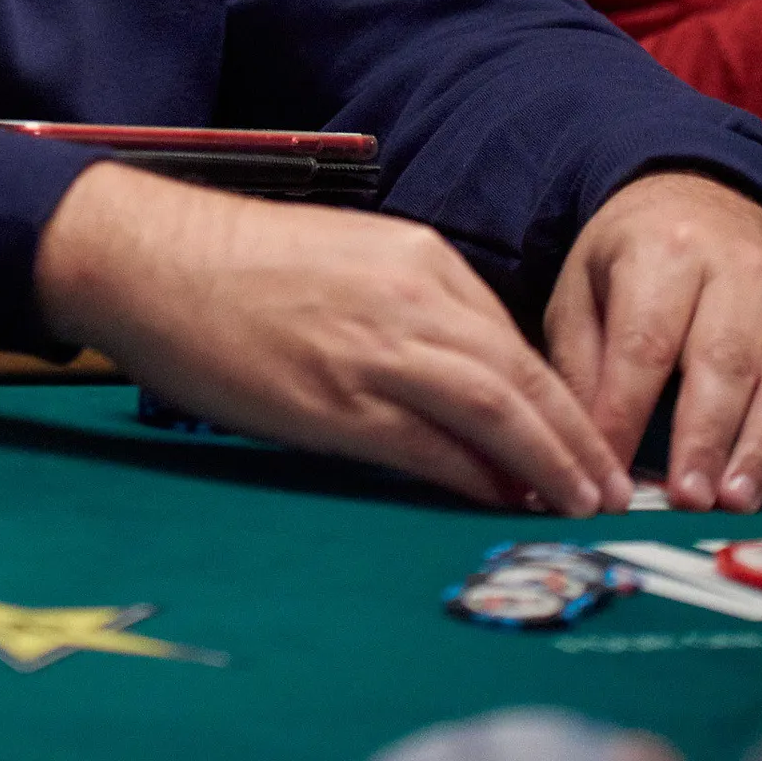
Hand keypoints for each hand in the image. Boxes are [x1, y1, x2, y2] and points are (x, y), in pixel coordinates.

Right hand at [36, 162, 631, 512]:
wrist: (154, 259)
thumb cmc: (235, 261)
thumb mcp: (344, 256)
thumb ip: (407, 304)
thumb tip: (460, 375)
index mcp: (416, 255)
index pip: (512, 337)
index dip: (557, 396)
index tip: (581, 436)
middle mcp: (411, 297)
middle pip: (523, 377)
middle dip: (576, 438)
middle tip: (608, 488)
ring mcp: (376, 351)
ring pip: (497, 412)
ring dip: (549, 464)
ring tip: (578, 506)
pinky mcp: (337, 404)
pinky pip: (431, 450)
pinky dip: (476, 479)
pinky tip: (497, 500)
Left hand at [546, 170, 761, 511]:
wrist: (700, 198)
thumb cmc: (631, 254)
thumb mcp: (584, 285)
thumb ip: (581, 360)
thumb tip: (582, 445)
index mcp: (660, 252)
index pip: (643, 343)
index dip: (626, 414)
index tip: (609, 474)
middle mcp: (729, 268)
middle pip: (720, 360)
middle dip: (702, 436)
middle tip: (685, 498)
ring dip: (759, 446)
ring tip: (733, 500)